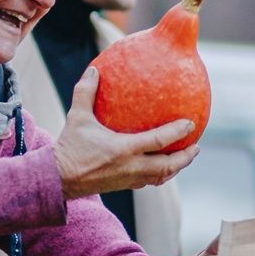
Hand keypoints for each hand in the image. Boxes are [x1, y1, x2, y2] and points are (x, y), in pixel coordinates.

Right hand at [54, 68, 199, 199]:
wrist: (58, 179)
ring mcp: (129, 179)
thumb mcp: (77, 117)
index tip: (191, 124)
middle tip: (196, 146)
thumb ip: (85, 92)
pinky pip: (150, 181)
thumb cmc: (68, 146)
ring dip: (176, 168)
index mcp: (123, 149)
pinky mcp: (124, 186)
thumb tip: (94, 69)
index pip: (159, 141)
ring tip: (186, 157)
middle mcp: (131, 167)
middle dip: (185, 158)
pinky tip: (163, 166)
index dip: (177, 133)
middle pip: (168, 166)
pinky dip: (161, 174)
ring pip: (161, 177)